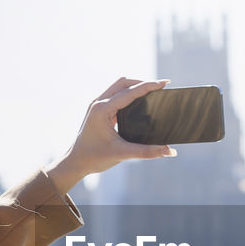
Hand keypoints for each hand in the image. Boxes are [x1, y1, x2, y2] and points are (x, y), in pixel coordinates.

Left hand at [45, 78, 176, 193]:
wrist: (75, 162)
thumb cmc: (94, 158)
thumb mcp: (122, 154)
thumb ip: (147, 152)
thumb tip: (169, 151)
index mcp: (102, 109)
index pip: (130, 92)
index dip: (149, 86)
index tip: (165, 83)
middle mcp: (98, 103)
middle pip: (124, 82)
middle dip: (143, 82)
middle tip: (161, 86)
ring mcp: (97, 105)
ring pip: (119, 86)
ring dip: (135, 86)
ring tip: (153, 91)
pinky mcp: (99, 110)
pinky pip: (116, 95)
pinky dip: (129, 94)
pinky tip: (139, 101)